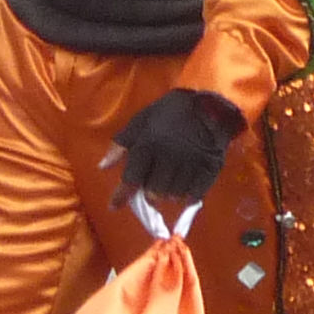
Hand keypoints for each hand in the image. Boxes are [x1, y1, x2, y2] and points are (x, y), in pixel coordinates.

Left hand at [100, 89, 244, 204]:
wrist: (210, 107)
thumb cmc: (171, 112)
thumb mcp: (142, 120)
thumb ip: (122, 143)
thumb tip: (103, 167)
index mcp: (149, 143)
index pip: (132, 177)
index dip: (122, 195)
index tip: (114, 206)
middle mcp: (169, 156)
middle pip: (154, 192)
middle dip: (149, 192)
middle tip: (151, 184)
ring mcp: (190, 164)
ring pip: (173, 195)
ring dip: (168, 193)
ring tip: (169, 180)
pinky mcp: (209, 169)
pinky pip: (194, 194)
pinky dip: (187, 194)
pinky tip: (185, 183)